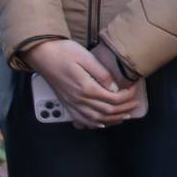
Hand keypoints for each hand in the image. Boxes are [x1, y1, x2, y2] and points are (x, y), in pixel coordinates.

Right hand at [24, 39, 141, 128]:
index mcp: (85, 88)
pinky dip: (94, 124)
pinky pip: (81, 120)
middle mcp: (78, 100)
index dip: (126, 97)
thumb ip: (101, 74)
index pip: (112, 99)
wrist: (42, 55)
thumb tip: (114, 87)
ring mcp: (71, 104)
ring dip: (112, 119)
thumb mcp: (86, 57)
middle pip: (106, 111)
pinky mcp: (66, 104)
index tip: (134, 89)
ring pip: (95, 119)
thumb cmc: (64, 52)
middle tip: (135, 104)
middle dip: (124, 109)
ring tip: (124, 115)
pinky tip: (102, 123)